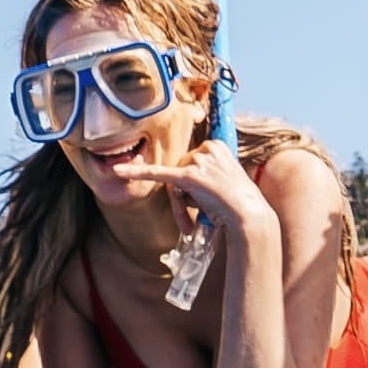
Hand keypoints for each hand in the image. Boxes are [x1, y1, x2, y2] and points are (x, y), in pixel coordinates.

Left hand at [138, 137, 270, 243]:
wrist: (249, 216)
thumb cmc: (239, 203)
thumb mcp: (226, 179)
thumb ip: (209, 172)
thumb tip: (195, 182)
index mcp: (217, 145)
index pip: (191, 161)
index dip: (192, 184)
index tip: (207, 199)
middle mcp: (208, 149)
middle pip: (180, 169)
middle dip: (184, 196)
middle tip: (193, 219)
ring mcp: (198, 162)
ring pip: (174, 180)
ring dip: (181, 204)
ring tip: (192, 221)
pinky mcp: (188, 176)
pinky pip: (157, 173)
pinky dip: (136, 173)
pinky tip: (118, 171)